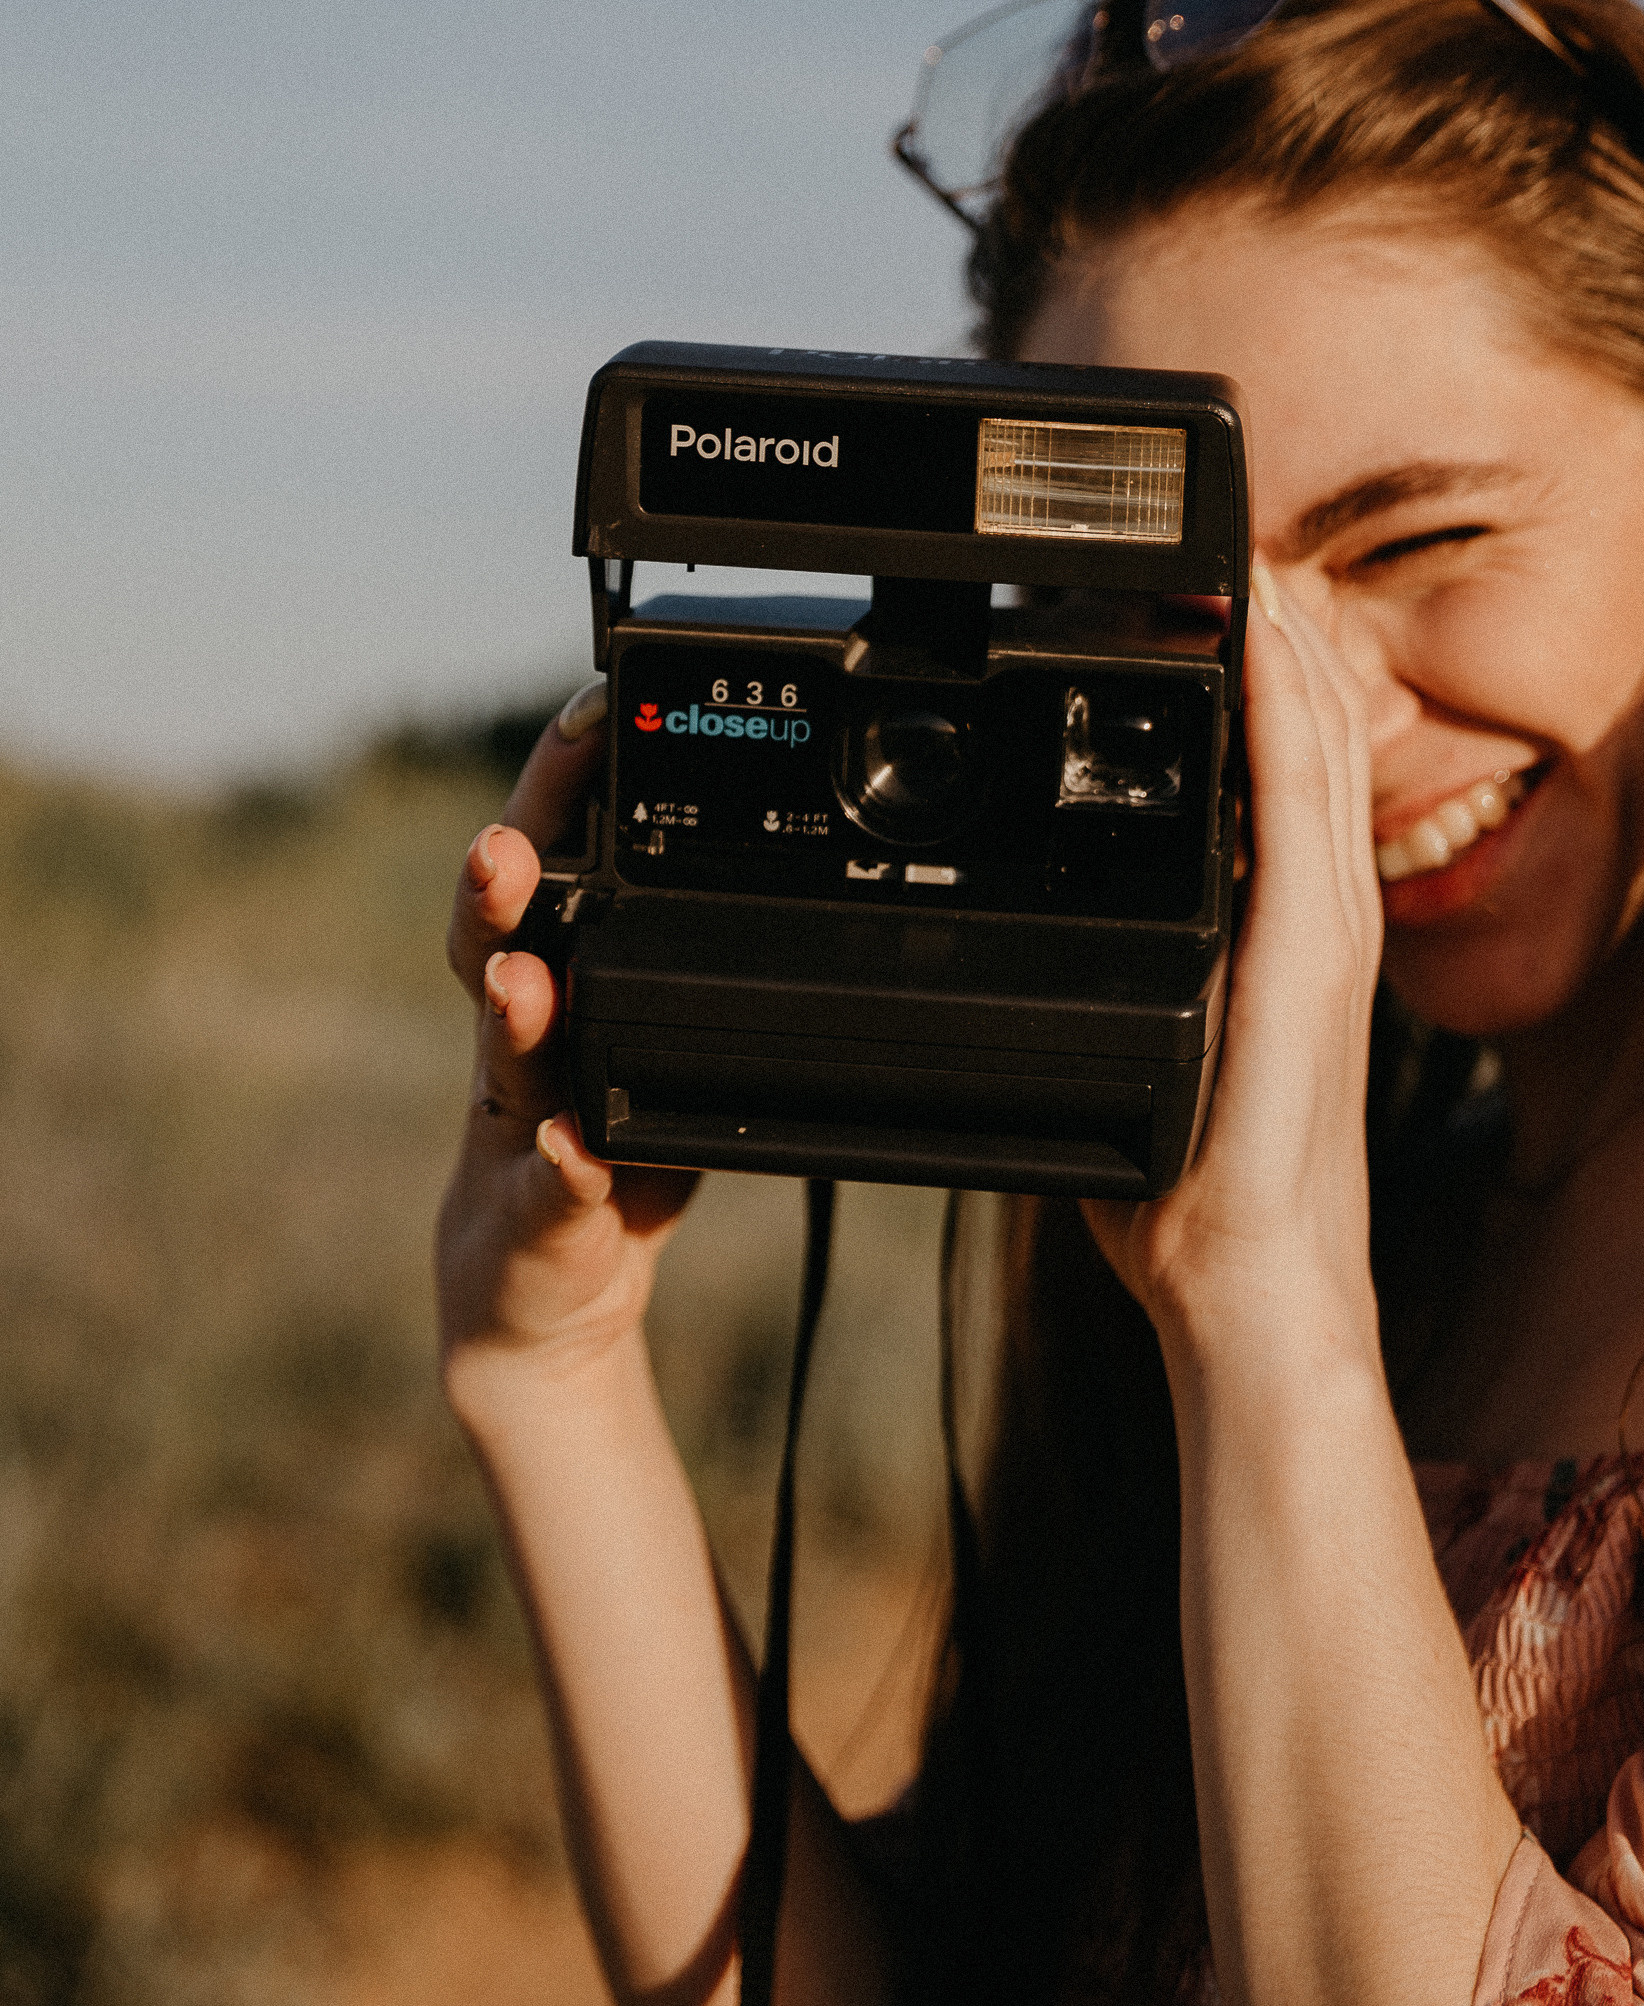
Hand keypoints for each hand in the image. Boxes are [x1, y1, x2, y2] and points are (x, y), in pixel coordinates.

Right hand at [436, 691, 697, 1426]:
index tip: (586, 707)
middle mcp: (523, 1037)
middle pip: (497, 936)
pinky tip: (570, 1150)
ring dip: (510, 1010)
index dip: (559, 786)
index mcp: (561, 982)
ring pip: (503, 1052)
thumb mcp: (665, 1055)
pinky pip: (546, 1188)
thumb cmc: (607, 1159)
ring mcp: (516, 1123)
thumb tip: (784, 881)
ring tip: (518, 977)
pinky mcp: (532, 1212)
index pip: (551, 864)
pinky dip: (559, 1170)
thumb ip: (695, 977)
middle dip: (497, 882)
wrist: (544, 1299)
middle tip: (502, 842)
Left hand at [1084, 561, 1382, 1353]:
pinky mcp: (1309, 959)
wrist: (1250, 1299)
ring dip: (1282, 640)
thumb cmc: (1195, 1199)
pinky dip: (1284, 709)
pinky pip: (1300, 804)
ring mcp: (1325, 932)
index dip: (1256, 670)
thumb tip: (1028, 969)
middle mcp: (1320, 915)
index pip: (1283, 764)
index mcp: (1283, 931)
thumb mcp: (1141, 1056)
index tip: (1207, 591)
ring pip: (1316, 740)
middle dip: (1272, 628)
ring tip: (1243, 551)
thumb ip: (1107, 992)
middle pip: (1311, 727)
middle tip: (1219, 536)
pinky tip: (1260, 640)